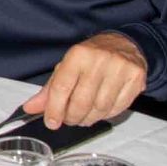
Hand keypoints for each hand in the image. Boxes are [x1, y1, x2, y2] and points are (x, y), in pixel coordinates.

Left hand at [23, 32, 146, 128]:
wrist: (123, 43)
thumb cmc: (91, 57)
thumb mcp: (66, 67)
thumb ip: (49, 90)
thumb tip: (30, 107)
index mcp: (78, 55)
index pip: (62, 88)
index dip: (54, 110)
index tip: (51, 122)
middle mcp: (100, 60)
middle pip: (81, 102)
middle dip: (72, 117)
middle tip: (69, 120)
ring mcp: (120, 69)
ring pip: (100, 108)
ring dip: (89, 119)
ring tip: (84, 116)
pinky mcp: (136, 78)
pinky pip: (118, 108)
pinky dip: (106, 115)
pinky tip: (100, 110)